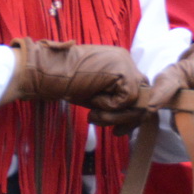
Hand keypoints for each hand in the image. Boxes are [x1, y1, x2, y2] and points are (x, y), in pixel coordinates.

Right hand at [3, 39, 154, 128]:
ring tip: (95, 117)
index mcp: (121, 63)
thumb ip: (115, 101)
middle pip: (144, 97)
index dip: (131, 114)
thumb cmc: (67, 84)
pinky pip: (126, 100)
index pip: (139, 92)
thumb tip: (132, 119)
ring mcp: (126, 64)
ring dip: (116, 116)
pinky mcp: (122, 71)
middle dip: (131, 120)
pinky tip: (93, 102)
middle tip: (116, 132)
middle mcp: (127, 60)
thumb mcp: (96, 94)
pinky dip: (110, 107)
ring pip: (137, 101)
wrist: (50, 72)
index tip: (118, 130)